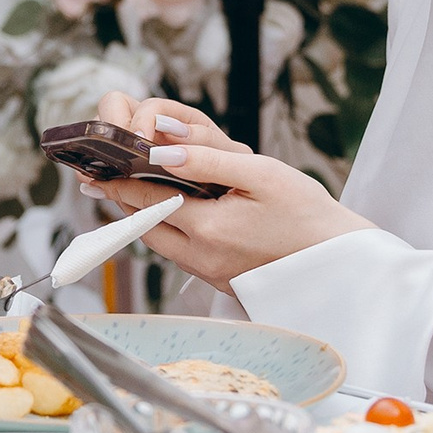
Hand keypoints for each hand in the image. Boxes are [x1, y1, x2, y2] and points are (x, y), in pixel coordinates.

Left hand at [85, 92, 368, 295]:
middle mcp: (202, 258)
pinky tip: (173, 213)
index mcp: (208, 230)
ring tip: (132, 190)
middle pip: (144, 227)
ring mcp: (210, 274)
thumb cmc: (308, 213)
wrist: (340, 263)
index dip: (116, 182)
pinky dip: (170, 231)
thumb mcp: (261, 174)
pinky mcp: (220, 282)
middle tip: (106, 177)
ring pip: (160, 242)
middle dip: (125, 201)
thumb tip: (162, 150)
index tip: (92, 170)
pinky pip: (181, 254)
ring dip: (146, 217)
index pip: (146, 202)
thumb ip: (208, 159)